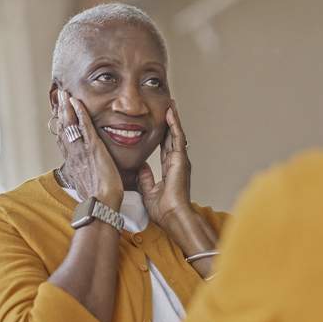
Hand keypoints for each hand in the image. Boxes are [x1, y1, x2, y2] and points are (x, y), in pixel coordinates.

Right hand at [55, 90, 123, 209]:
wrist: (102, 204)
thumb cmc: (100, 199)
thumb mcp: (89, 184)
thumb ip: (89, 175)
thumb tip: (91, 175)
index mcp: (74, 163)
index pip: (64, 140)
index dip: (60, 126)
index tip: (59, 114)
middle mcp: (74, 155)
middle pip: (63, 129)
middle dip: (60, 112)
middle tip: (59, 97)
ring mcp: (81, 151)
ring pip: (70, 125)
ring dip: (66, 107)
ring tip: (64, 94)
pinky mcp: (92, 149)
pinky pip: (84, 127)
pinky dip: (79, 113)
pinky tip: (77, 102)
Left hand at [137, 101, 191, 225]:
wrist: (173, 216)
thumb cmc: (164, 210)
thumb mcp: (148, 191)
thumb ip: (145, 178)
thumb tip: (141, 167)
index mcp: (170, 169)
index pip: (165, 147)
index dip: (163, 134)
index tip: (160, 122)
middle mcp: (177, 162)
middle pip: (172, 137)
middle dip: (170, 122)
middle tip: (167, 107)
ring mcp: (181, 160)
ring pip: (176, 134)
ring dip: (173, 119)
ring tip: (170, 105)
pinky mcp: (181, 159)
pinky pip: (177, 138)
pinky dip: (174, 125)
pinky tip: (171, 113)